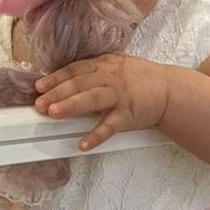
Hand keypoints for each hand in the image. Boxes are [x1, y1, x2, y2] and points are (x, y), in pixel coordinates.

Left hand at [34, 54, 168, 150]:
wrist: (169, 91)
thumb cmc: (141, 79)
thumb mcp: (117, 66)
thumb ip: (94, 71)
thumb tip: (65, 81)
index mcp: (104, 65)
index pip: (75, 70)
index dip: (56, 78)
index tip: (39, 86)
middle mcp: (110, 78)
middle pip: (79, 83)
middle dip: (56, 93)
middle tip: (39, 103)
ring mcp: (119, 97)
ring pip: (92, 99)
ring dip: (71, 105)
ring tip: (53, 113)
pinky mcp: (128, 115)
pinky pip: (109, 126)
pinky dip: (96, 135)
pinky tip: (82, 143)